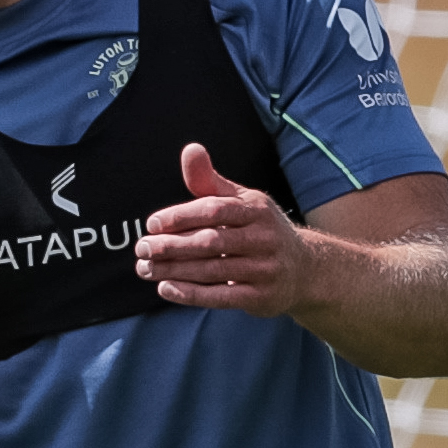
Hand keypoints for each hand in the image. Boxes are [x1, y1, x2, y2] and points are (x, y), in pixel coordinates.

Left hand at [136, 142, 309, 316]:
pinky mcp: (261, 297)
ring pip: (213, 270)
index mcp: (256, 209)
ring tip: (145, 269)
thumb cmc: (260, 230)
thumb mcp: (241, 201)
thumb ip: (210, 181)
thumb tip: (190, 149)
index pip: (215, 210)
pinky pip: (221, 297)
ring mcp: (265, 269)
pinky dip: (191, 294)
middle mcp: (264, 238)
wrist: (305, 269)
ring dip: (174, 271)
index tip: (152, 224)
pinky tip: (166, 289)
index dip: (181, 216)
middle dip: (172, 246)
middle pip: (211, 242)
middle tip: (142, 249)